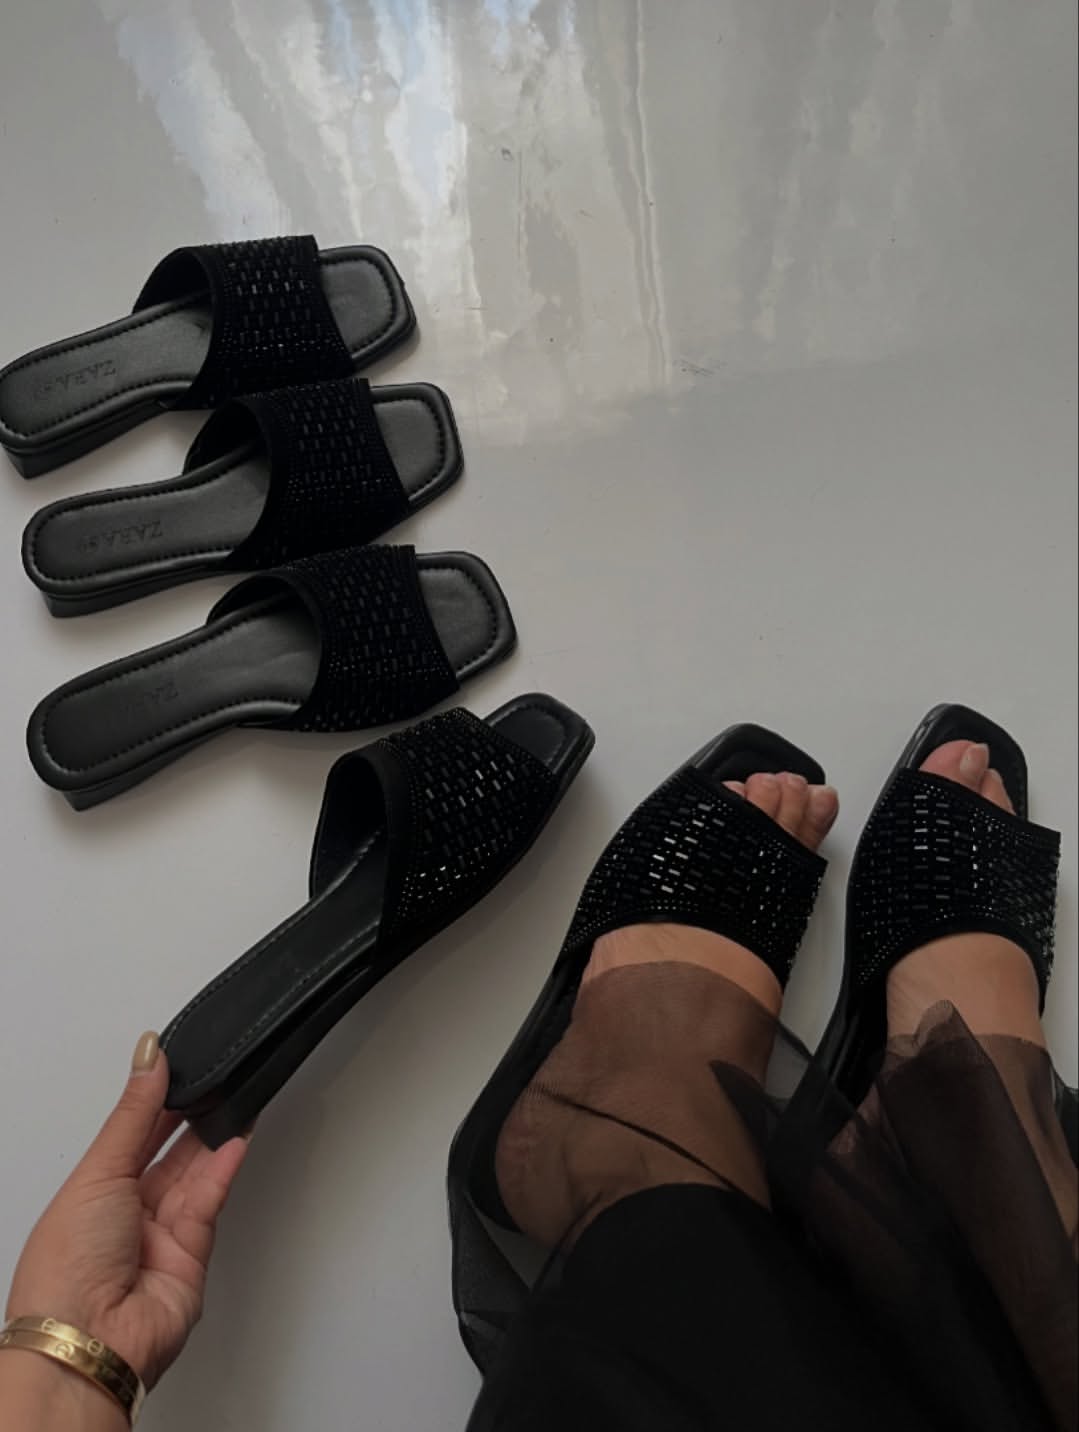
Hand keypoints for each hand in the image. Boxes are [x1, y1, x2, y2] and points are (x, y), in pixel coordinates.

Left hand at [4, 1032, 248, 1393]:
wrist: (89, 1340)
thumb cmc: (65, 1270)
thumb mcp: (97, 1172)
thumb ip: (133, 1113)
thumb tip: (147, 1056)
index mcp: (90, 1194)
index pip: (131, 1135)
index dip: (154, 1100)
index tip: (175, 1064)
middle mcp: (125, 1214)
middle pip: (167, 1153)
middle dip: (190, 1116)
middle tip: (214, 1077)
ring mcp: (160, 1235)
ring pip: (194, 1174)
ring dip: (213, 1137)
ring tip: (233, 1096)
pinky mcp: (192, 1255)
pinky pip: (211, 1200)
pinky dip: (225, 1168)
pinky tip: (237, 1138)